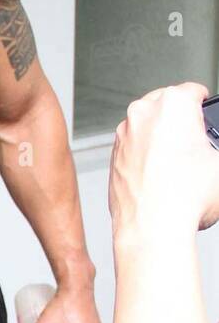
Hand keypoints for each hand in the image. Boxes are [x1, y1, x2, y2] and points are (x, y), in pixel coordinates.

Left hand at [108, 82, 218, 238]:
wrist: (152, 230)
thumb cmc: (184, 199)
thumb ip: (218, 148)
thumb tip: (211, 153)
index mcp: (172, 104)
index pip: (195, 92)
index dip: (205, 108)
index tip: (206, 119)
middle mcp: (142, 113)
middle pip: (168, 108)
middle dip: (181, 124)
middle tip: (195, 148)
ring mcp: (124, 135)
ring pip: (148, 129)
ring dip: (162, 140)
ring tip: (178, 168)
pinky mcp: (113, 158)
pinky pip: (135, 149)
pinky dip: (146, 158)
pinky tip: (160, 179)